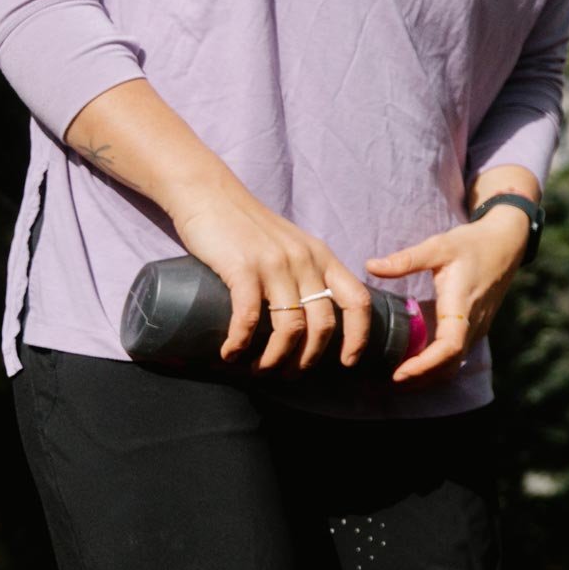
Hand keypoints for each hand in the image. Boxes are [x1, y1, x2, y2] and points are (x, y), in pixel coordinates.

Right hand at [170, 187, 373, 370]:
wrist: (209, 195)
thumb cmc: (249, 229)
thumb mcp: (291, 246)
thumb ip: (304, 274)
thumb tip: (309, 321)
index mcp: (323, 258)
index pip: (358, 301)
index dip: (359, 336)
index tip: (348, 362)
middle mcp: (305, 261)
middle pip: (323, 324)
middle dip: (308, 358)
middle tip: (289, 374)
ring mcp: (275, 264)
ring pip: (290, 327)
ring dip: (275, 358)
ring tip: (259, 369)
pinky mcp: (242, 267)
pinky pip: (249, 316)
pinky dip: (240, 342)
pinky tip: (231, 353)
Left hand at [367, 206, 531, 384]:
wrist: (506, 243)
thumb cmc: (472, 244)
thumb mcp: (439, 246)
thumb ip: (407, 259)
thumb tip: (370, 266)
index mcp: (461, 305)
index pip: (449, 347)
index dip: (425, 365)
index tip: (398, 373)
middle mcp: (473, 323)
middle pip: (449, 365)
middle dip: (420, 379)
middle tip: (385, 384)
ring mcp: (478, 328)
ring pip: (454, 364)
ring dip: (428, 376)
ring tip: (396, 379)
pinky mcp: (477, 328)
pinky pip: (457, 356)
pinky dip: (436, 366)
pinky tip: (414, 364)